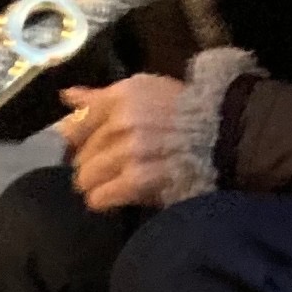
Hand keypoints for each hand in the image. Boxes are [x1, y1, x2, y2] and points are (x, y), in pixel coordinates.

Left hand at [58, 76, 187, 211]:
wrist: (225, 134)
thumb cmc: (183, 112)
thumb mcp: (145, 91)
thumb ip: (102, 97)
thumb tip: (66, 96)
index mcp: (123, 95)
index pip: (75, 126)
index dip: (79, 142)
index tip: (93, 147)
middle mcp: (124, 120)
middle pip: (80, 156)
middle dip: (93, 164)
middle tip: (113, 166)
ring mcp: (131, 150)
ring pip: (86, 178)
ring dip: (98, 184)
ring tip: (117, 181)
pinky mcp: (138, 178)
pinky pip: (99, 197)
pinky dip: (105, 200)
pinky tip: (120, 194)